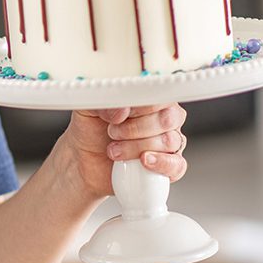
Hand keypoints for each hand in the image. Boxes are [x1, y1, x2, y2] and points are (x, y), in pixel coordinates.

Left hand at [59, 104, 188, 201]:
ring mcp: (169, 143)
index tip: (124, 112)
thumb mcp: (88, 110)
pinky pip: (177, 165)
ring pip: (169, 141)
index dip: (144, 105)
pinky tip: (144, 161)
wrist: (85, 160)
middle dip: (136, 128)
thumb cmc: (92, 131)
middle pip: (168, 119)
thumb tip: (121, 111)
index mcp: (150, 99)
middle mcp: (164, 119)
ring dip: (138, 147)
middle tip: (113, 132)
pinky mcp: (168, 166)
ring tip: (115, 150)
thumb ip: (103, 105)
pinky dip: (161, 163)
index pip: (162, 95)